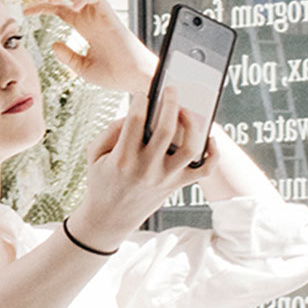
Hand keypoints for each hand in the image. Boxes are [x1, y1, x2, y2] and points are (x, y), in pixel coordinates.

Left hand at [22, 0, 153, 91]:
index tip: (26, 10)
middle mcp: (92, 17)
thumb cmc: (114, 75)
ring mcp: (101, 14)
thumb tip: (53, 44)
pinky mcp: (110, 15)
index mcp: (85, 26)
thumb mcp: (82, 67)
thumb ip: (67, 56)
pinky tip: (71, 5)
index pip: (60, 8)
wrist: (134, 80)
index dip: (42, 6)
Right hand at [60, 57, 206, 250]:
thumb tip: (135, 113)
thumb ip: (110, 131)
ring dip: (192, 125)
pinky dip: (213, 154)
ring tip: (186, 112)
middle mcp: (146, 168)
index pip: (135, 122)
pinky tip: (208, 139)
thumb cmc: (102, 181)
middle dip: (171, 103)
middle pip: (165, 130)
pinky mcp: (177, 186)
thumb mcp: (94, 154)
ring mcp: (165, 178)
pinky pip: (204, 170)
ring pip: (190, 148)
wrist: (110, 218)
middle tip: (172, 89)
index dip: (140, 101)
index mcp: (123, 159)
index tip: (142, 94)